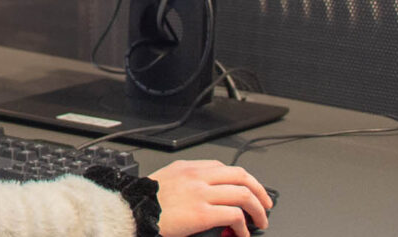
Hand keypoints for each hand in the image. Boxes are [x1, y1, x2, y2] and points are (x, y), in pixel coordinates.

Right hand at [150, 160, 272, 236]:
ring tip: (260, 222)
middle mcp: (197, 177)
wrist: (131, 212)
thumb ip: (188, 183)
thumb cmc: (145, 201)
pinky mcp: (202, 214)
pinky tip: (242, 234)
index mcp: (188, 168)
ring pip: (243, 194)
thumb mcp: (166, 181)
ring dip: (258, 210)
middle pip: (241, 176)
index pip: (224, 167)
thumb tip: (208, 196)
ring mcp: (201, 194)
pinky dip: (244, 227)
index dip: (243, 180)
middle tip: (266, 205)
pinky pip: (235, 216)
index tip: (249, 190)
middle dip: (260, 191)